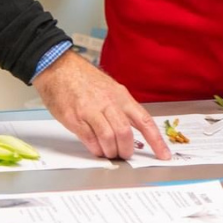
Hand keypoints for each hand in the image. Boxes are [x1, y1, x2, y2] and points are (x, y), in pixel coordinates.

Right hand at [33, 52, 171, 160]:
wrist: (58, 67)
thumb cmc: (83, 79)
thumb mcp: (109, 88)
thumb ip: (121, 109)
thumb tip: (132, 131)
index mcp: (121, 95)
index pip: (144, 121)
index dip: (156, 140)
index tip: (164, 155)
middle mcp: (108, 102)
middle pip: (126, 133)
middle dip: (126, 150)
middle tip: (124, 155)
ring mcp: (91, 110)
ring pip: (109, 139)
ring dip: (111, 151)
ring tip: (109, 152)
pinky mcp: (75, 118)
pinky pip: (90, 140)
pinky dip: (96, 149)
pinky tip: (96, 148)